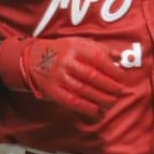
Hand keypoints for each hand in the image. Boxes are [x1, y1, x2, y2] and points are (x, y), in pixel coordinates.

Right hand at [0, 37, 123, 118]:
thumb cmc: (61, 51)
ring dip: (101, 99)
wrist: (32, 59)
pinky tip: (97, 111)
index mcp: (74, 47)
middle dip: (109, 86)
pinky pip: (72, 101)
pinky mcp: (52, 91)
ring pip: (84, 90)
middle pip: (92, 76)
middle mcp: (66, 61)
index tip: (122, 78)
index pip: (98, 58)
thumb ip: (99, 49)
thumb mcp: (78, 43)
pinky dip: (87, 108)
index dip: (112, 70)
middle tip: (119, 92)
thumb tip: (119, 57)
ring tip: (111, 102)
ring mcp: (58, 77)